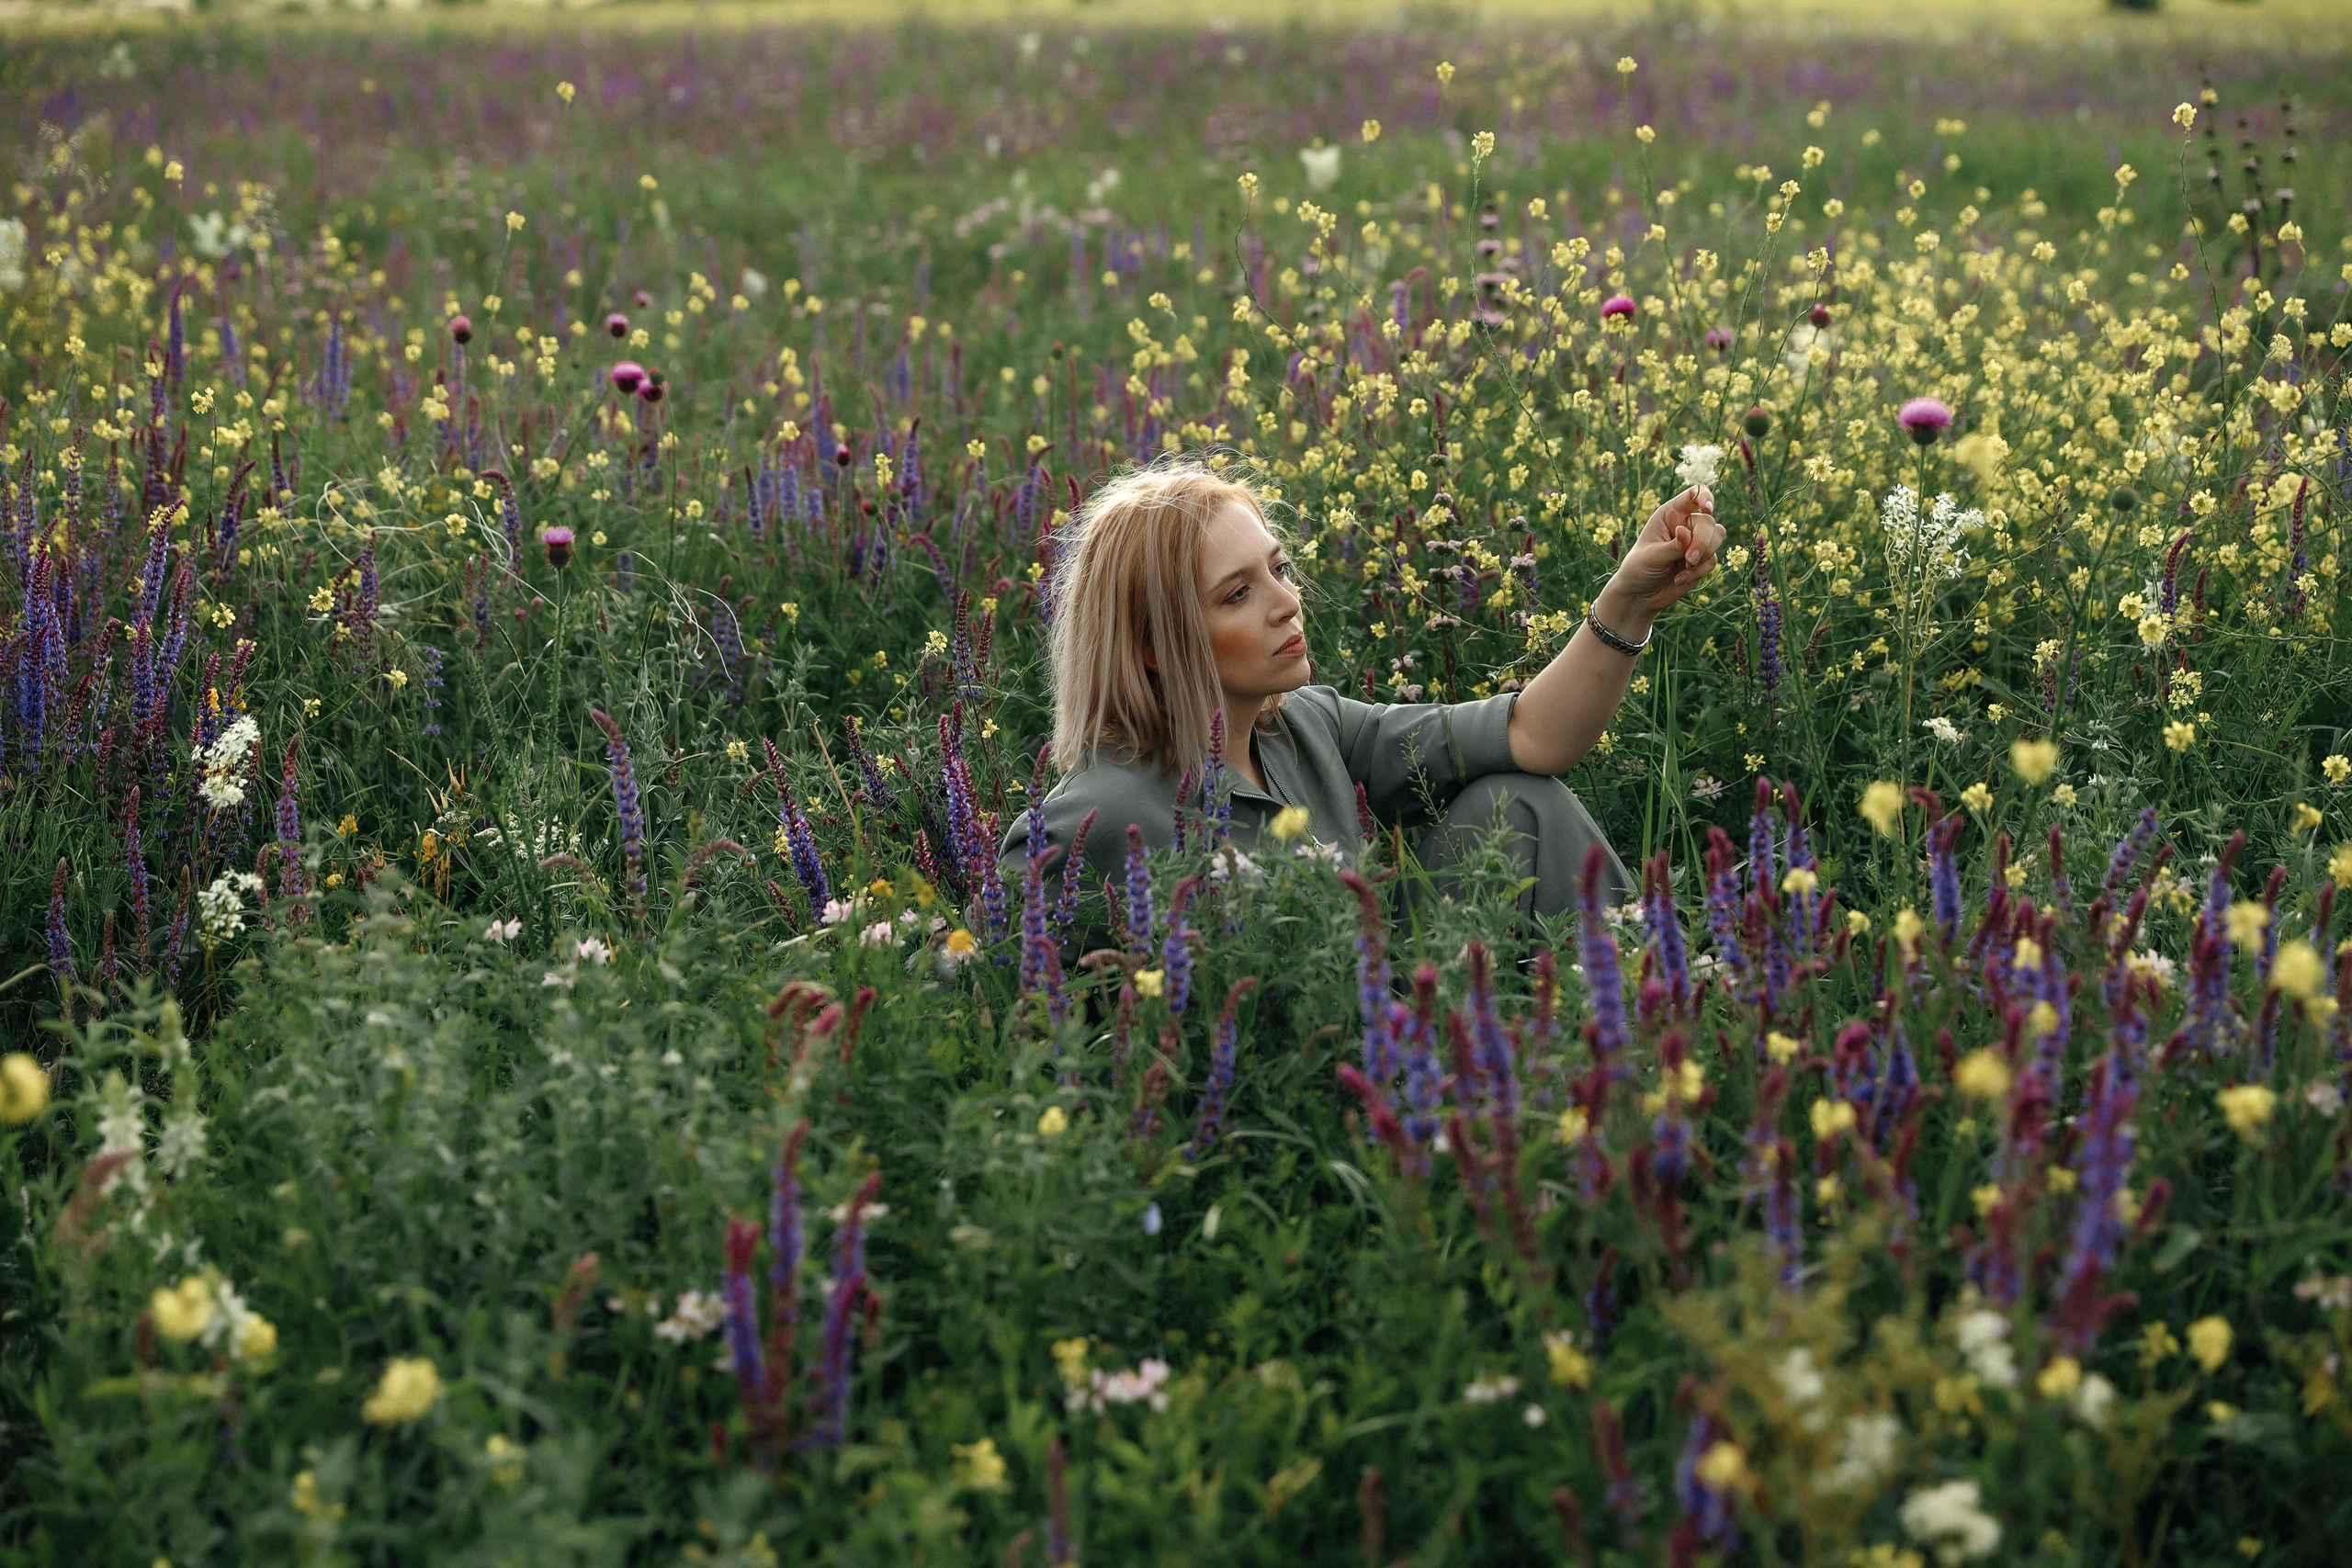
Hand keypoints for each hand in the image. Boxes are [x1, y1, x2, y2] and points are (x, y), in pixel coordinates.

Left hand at [1602, 485, 1724, 620]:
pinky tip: (1679, 579)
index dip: (1705, 496)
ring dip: (1704, 554)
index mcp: (1670, 515)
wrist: (1639, 595)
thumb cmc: (1639, 569)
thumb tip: (1686, 532)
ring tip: (1685, 568)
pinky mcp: (1701, 560)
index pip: (1694, 494)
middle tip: (1690, 558)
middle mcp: (1685, 525)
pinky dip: (1699, 571)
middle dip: (1702, 541)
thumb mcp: (1652, 556)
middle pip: (1709, 522)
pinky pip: (1713, 560)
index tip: (1708, 509)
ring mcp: (1695, 542)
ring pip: (1718, 537)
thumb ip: (1673, 545)